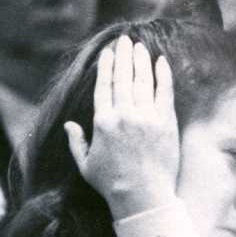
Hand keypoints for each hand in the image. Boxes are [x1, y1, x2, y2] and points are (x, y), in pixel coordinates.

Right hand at [64, 35, 178, 219]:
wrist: (143, 196)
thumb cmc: (112, 184)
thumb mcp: (86, 165)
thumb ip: (77, 142)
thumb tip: (69, 125)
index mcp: (102, 123)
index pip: (104, 86)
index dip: (107, 67)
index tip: (108, 52)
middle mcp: (124, 115)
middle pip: (123, 78)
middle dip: (123, 56)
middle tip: (124, 40)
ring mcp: (146, 117)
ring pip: (143, 81)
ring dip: (141, 61)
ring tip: (139, 46)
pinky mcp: (166, 122)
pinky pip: (165, 93)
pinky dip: (163, 75)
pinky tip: (161, 62)